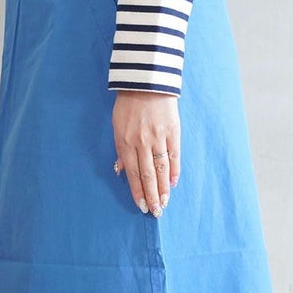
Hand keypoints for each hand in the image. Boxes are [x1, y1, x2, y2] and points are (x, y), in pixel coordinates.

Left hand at [112, 90, 180, 216]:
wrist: (146, 81)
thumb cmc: (129, 104)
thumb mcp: (118, 126)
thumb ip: (121, 149)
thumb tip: (120, 170)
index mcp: (125, 141)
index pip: (132, 173)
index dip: (137, 191)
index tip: (141, 206)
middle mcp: (141, 142)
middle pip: (147, 175)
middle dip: (152, 196)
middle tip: (156, 211)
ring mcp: (158, 136)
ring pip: (161, 168)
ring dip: (163, 188)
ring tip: (165, 202)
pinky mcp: (172, 130)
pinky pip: (174, 155)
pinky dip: (174, 170)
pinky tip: (173, 183)